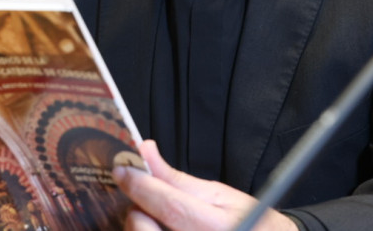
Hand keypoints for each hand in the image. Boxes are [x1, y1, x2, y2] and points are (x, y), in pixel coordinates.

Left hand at [114, 140, 296, 230]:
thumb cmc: (249, 222)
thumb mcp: (218, 194)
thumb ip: (177, 177)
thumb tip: (146, 150)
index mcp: (217, 228)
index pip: (168, 205)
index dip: (141, 185)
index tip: (122, 169)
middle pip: (144, 228)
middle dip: (137, 208)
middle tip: (148, 199)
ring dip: (139, 224)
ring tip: (157, 217)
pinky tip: (156, 227)